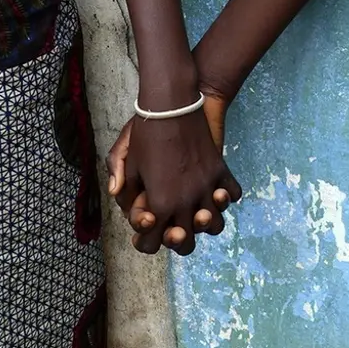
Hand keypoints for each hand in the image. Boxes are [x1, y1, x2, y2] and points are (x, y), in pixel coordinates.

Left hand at [106, 99, 239, 255]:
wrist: (172, 104)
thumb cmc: (146, 133)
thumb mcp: (128, 159)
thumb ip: (123, 183)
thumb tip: (117, 197)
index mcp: (160, 204)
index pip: (152, 243)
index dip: (145, 243)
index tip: (144, 236)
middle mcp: (186, 202)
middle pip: (186, 243)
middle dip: (176, 241)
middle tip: (171, 230)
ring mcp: (206, 187)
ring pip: (214, 225)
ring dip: (205, 224)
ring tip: (196, 214)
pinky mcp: (220, 170)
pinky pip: (231, 195)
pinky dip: (224, 197)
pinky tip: (213, 191)